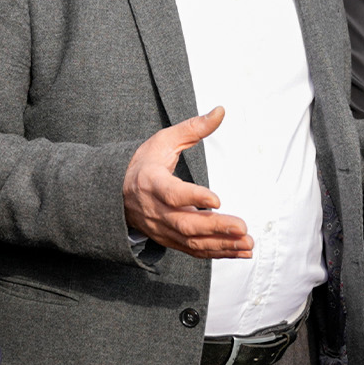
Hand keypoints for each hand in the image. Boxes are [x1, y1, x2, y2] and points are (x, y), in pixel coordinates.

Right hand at [124, 108, 252, 258]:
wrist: (116, 192)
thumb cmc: (143, 163)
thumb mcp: (164, 140)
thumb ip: (193, 127)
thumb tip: (220, 111)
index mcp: (151, 182)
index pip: (172, 193)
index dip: (193, 197)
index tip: (217, 200)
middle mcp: (155, 210)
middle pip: (186, 224)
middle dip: (216, 228)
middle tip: (242, 228)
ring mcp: (161, 228)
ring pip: (192, 242)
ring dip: (221, 245)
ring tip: (247, 244)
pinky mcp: (169, 240)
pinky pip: (194, 251)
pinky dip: (218, 253)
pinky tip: (240, 252)